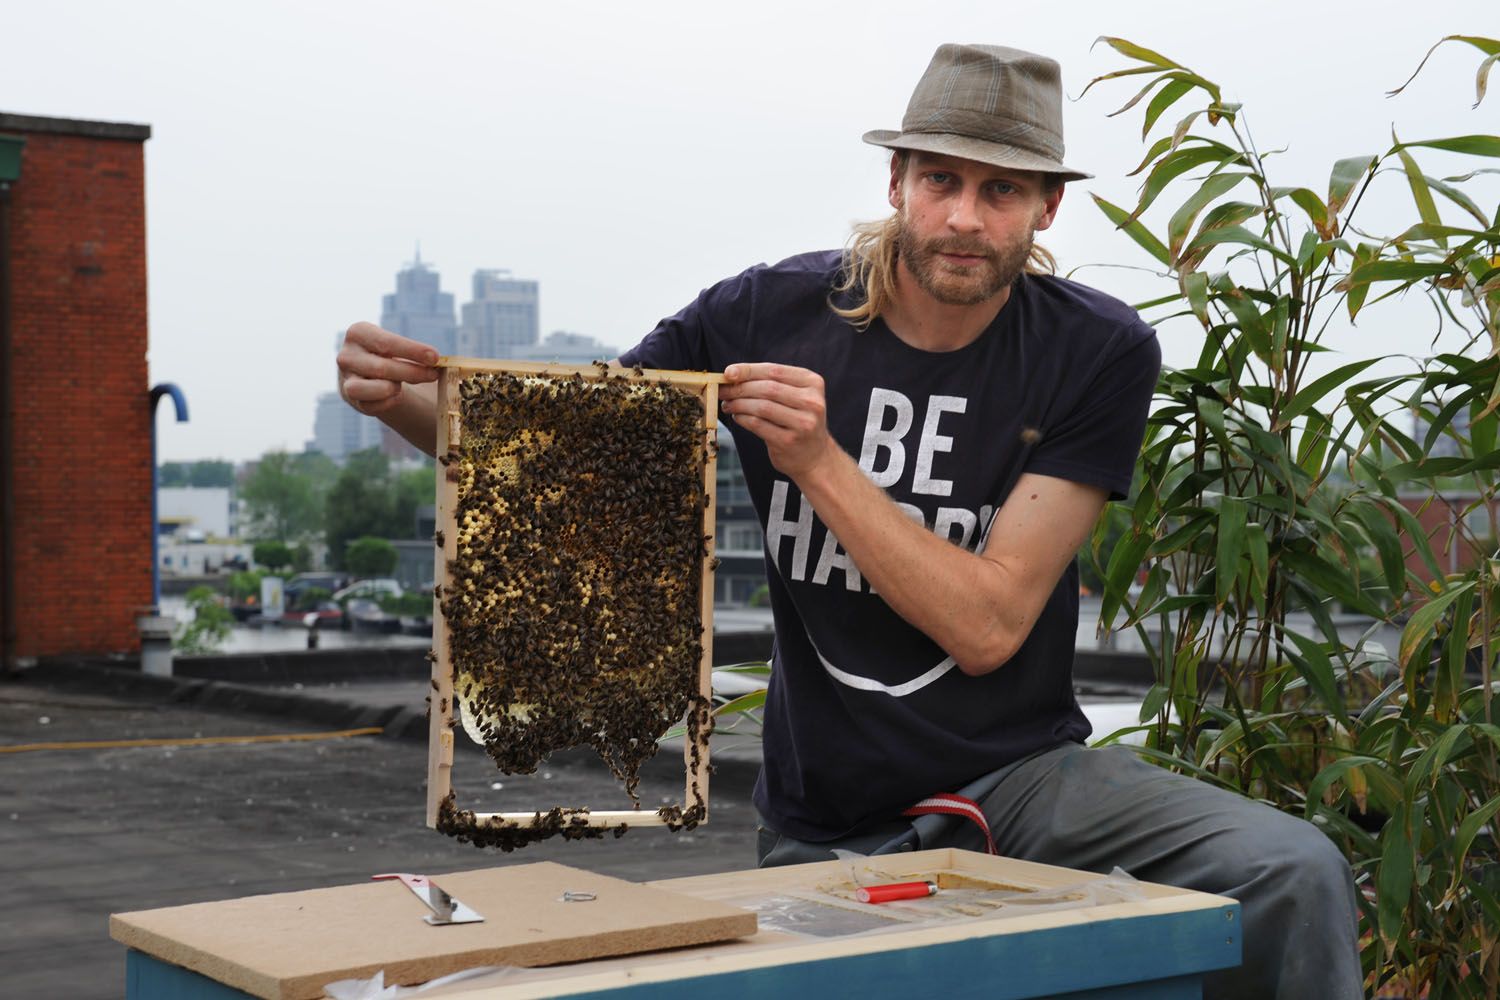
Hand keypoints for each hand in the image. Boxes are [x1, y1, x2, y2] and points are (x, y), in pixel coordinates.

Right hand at [337, 322, 437, 414]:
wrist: (367, 372)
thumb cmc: (388, 354)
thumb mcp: (396, 345)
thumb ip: (413, 352)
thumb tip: (437, 361)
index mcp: (358, 333)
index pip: (386, 343)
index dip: (413, 351)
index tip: (435, 357)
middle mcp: (346, 355)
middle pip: (382, 367)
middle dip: (412, 372)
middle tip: (434, 375)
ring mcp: (345, 378)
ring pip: (369, 388)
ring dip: (392, 388)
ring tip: (403, 385)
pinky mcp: (349, 398)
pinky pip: (370, 405)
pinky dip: (387, 402)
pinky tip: (396, 396)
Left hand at [720, 363, 837, 478]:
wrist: (814, 456)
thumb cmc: (797, 420)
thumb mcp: (794, 396)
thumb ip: (770, 383)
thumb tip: (731, 375)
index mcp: (813, 383)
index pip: (775, 371)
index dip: (748, 370)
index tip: (728, 373)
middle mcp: (812, 402)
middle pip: (767, 388)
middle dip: (740, 388)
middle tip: (723, 391)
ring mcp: (803, 423)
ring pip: (761, 406)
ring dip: (739, 404)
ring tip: (728, 404)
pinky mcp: (789, 441)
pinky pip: (758, 425)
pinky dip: (743, 419)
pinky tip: (737, 417)